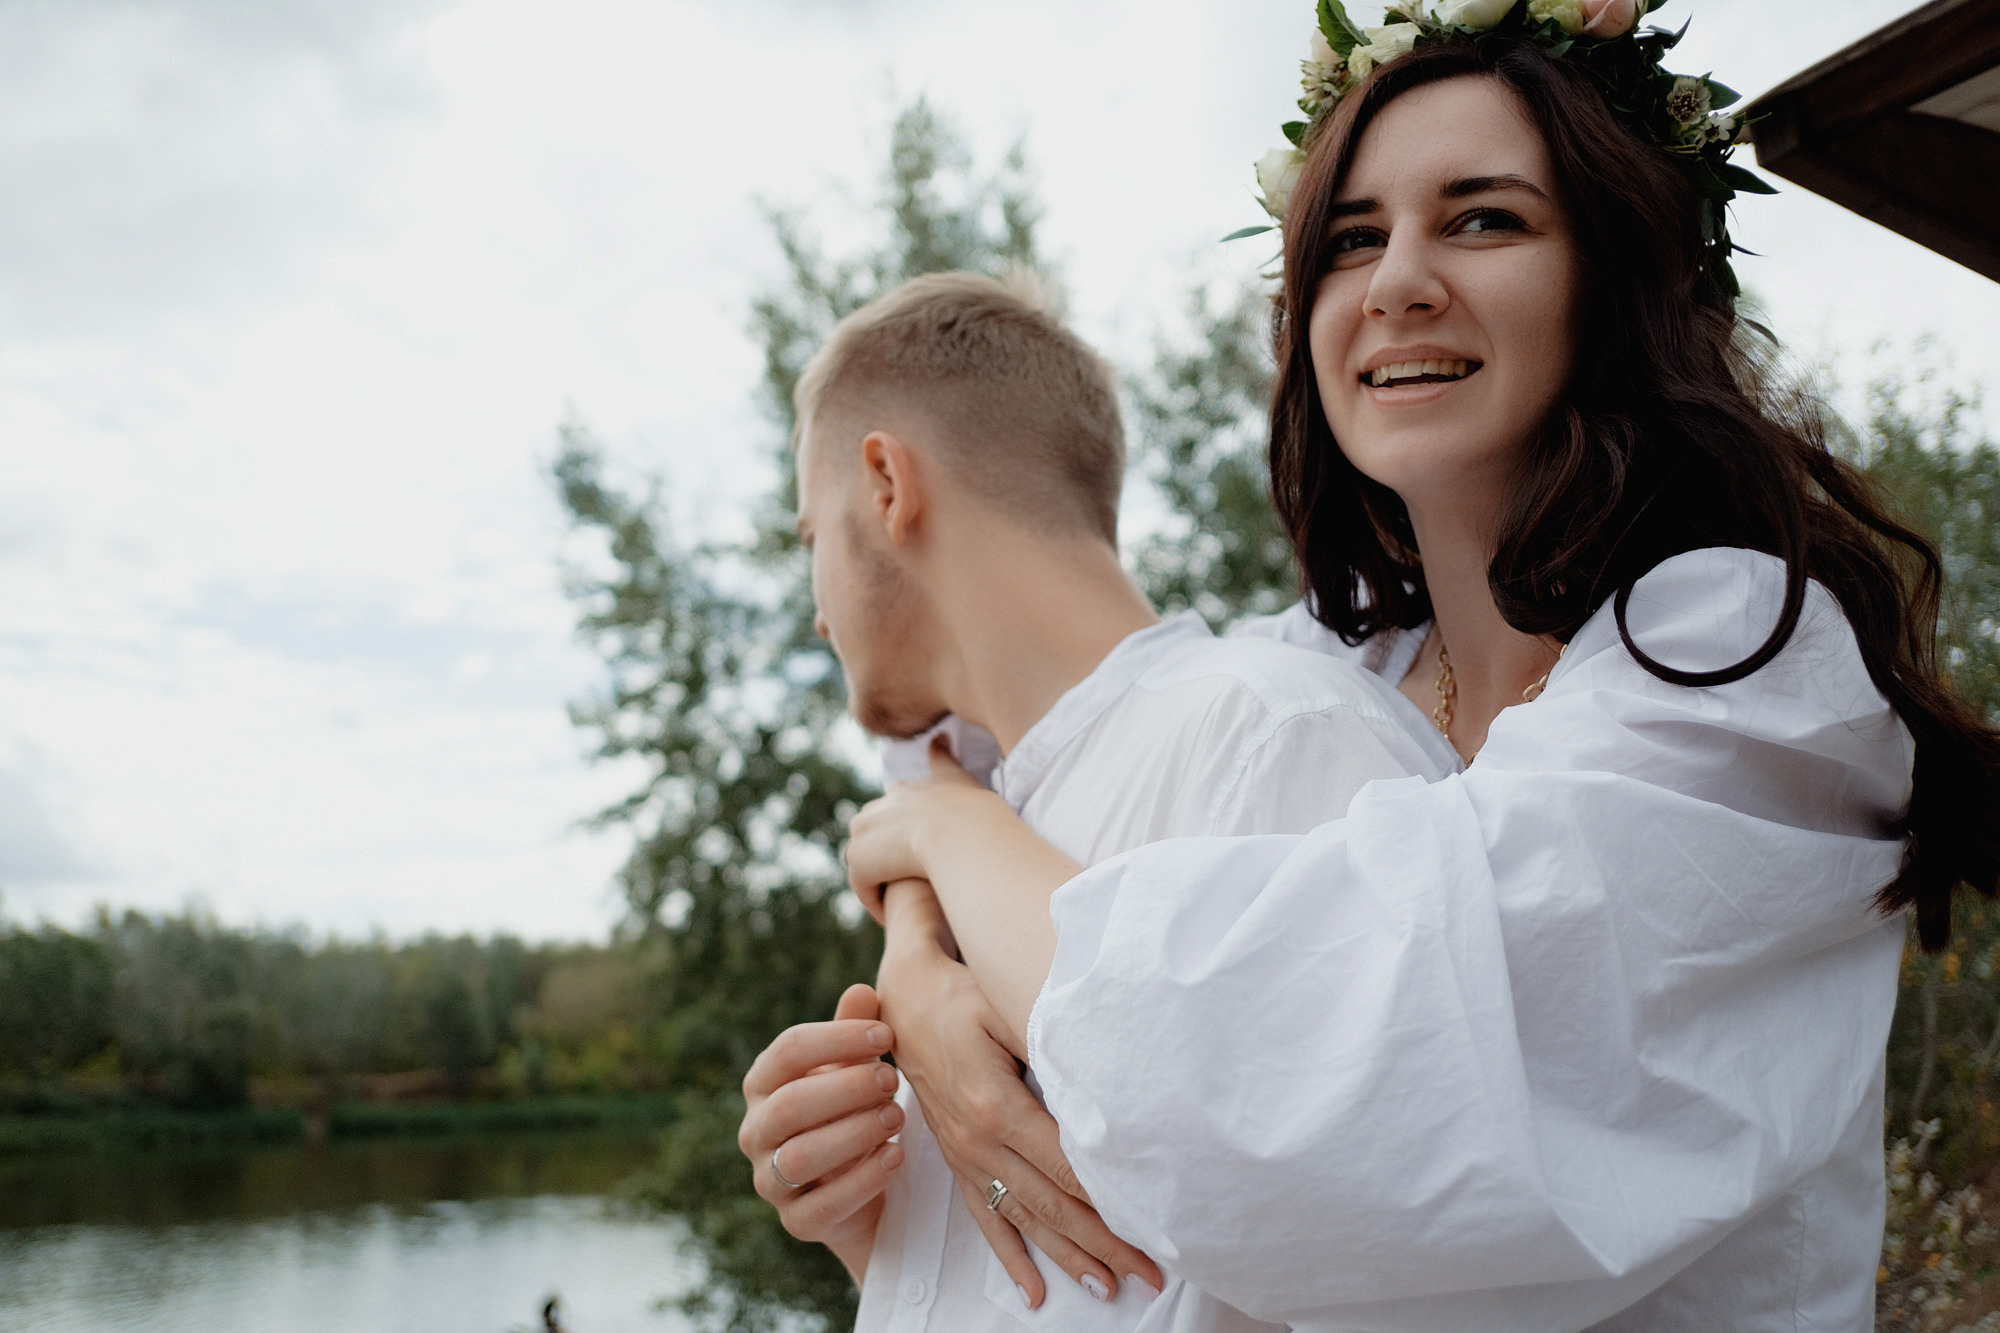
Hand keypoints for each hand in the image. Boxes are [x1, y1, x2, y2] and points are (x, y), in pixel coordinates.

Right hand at [739, 983, 905, 1283]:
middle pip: (789, 1105)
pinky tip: (895, 1157)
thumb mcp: (854, 1068)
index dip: (838, 1039)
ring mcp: (770, 1181)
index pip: (788, 1051)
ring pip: (799, 1157)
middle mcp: (756, 1131)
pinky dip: (862, 1181)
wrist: (862, 1188)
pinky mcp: (795, 1223)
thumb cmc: (852, 1109)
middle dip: (846, 1088)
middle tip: (892, 1079)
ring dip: (853, 1133)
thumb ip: (854, 1033)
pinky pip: (821, 1207)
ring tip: (896, 1116)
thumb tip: (862, 991)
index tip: (886, 1033)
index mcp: (764, 1084)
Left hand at [848, 739, 998, 921]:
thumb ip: (947, 760)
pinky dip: (877, 903)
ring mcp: (866, 836)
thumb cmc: (974, 814)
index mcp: (903, 792)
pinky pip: (866, 890)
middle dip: (885, 856)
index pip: (892, 808)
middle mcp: (878, 809)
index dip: (899, 829)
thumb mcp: (960, 778)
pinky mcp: (862, 864)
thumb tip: (939, 737)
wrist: (962, 836)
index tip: (907, 845)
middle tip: (910, 880)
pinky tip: (895, 914)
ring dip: (880, 881)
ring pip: (866, 864)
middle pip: (872, 835)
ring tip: (901, 902)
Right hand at [877, 886, 1162, 1306]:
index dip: (1109, 1204)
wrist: (904, 998)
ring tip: (1109, 1289)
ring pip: (1023, 1220)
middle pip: (1051, 1205)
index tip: (1150, 1231)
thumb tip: (1098, 1080)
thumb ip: (1048, 1043)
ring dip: (1067, 1257)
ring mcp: (966, 1156)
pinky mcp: (958, 1160)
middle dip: (1103, 1244)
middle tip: (1150, 1274)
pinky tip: (1033, 1292)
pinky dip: (1011, 1257)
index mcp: (995, 1104)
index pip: (1065, 1168)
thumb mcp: (1003, 1005)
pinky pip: (985, 1218)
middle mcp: (979, 1141)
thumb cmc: (963, 995)